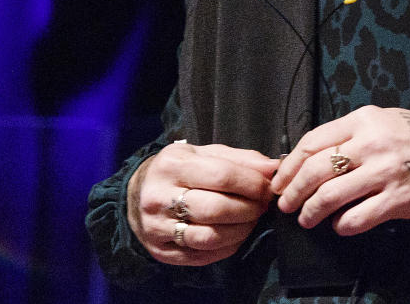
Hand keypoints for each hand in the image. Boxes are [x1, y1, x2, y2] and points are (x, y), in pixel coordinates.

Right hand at [128, 141, 278, 265]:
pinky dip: (227, 247)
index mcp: (172, 165)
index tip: (267, 187)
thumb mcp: (204, 153)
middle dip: (249, 209)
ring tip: (250, 220)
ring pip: (210, 237)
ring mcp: (158, 227)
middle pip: (216, 209)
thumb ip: (240, 159)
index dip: (252, 184)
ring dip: (241, 231)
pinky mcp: (161, 251)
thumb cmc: (178, 170)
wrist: (136, 195)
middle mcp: (160, 197)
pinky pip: (202, 255)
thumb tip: (273, 167)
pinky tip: (235, 235)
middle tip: (262, 205)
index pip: (221, 176)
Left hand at [270, 105, 409, 236]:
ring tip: (306, 219)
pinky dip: (342, 226)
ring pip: (329, 196)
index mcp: (363, 120)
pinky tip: (340, 227)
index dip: (289, 165)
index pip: (311, 142)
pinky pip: (357, 218)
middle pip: (314, 169)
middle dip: (292, 191)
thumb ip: (352, 135)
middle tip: (285, 205)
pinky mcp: (398, 200)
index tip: (280, 179)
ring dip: (310, 212)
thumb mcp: (385, 120)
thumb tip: (313, 158)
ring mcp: (384, 172)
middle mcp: (370, 143)